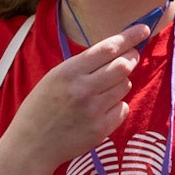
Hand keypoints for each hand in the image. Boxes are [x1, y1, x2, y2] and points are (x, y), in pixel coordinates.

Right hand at [0, 24, 149, 174]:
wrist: (31, 146)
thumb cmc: (40, 108)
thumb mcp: (54, 78)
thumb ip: (82, 65)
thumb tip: (115, 51)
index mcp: (69, 72)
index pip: (108, 48)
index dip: (130, 37)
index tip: (143, 29)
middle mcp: (83, 89)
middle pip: (123, 66)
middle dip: (132, 57)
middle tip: (132, 56)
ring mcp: (94, 110)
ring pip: (124, 86)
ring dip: (121, 83)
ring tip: (104, 89)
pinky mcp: (101, 129)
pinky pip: (123, 108)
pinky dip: (118, 105)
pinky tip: (101, 109)